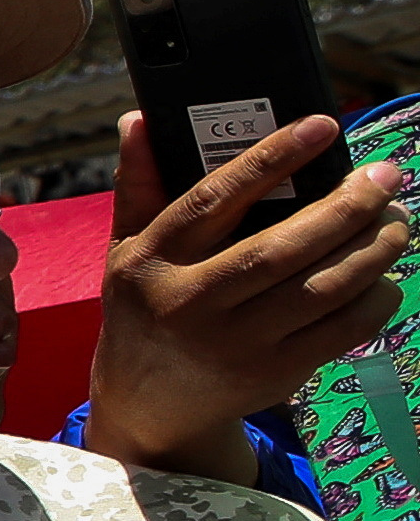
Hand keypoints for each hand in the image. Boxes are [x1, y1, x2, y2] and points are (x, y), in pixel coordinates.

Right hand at [91, 107, 412, 476]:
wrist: (148, 404)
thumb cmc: (148, 307)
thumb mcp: (128, 248)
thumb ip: (140, 185)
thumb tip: (139, 117)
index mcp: (153, 260)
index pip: (215, 199)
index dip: (272, 158)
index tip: (324, 126)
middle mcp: (189, 303)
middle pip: (281, 249)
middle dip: (346, 207)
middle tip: (386, 176)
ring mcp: (232, 344)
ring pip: (321, 289)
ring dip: (373, 249)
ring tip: (397, 221)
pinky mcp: (271, 373)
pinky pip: (341, 330)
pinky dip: (376, 298)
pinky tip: (385, 275)